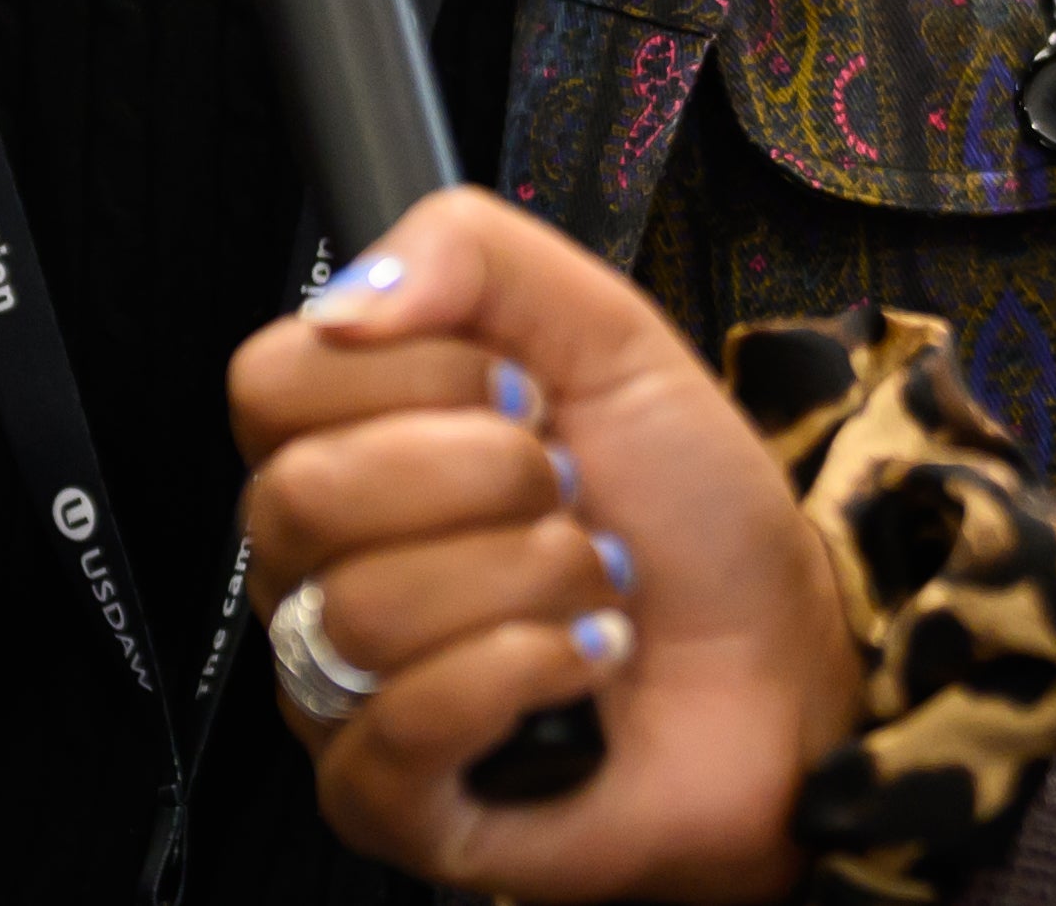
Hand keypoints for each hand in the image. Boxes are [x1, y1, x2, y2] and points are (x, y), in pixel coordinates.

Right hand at [231, 188, 859, 903]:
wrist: (785, 653)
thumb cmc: (688, 510)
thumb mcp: (606, 331)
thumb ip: (471, 254)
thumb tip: (344, 303)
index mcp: (350, 447)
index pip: (270, 383)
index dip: (409, 374)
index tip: (518, 392)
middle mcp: (321, 569)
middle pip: (300, 497)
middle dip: (486, 477)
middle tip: (567, 493)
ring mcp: (341, 691)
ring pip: (362, 613)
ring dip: (533, 580)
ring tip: (592, 584)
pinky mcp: (388, 801)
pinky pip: (401, 728)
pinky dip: (530, 671)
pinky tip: (581, 664)